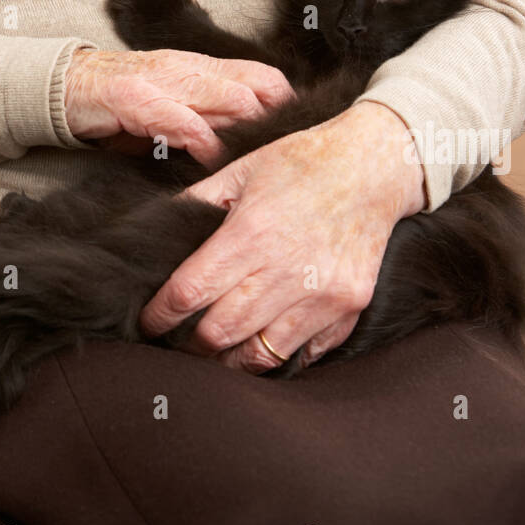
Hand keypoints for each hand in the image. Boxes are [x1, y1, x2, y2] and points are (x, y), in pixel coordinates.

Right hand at [63, 46, 293, 168]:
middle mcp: (190, 69)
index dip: (287, 103)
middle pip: (256, 88)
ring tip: (264, 160)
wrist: (66, 86)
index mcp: (201, 67)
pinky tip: (215, 162)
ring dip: (250, 132)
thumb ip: (206, 116)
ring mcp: (165, 81)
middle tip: (293, 153)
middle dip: (279, 121)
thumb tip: (242, 144)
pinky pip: (183, 121)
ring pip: (229, 99)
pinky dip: (205, 142)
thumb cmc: (121, 100)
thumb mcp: (172, 102)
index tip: (303, 133)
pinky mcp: (138, 99)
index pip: (261, 76)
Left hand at [138, 100, 425, 367]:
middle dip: (191, 345)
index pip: (189, 292)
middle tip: (179, 343)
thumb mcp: (242, 169)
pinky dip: (280, 356)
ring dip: (231, 362)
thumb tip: (153, 226)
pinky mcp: (348, 307)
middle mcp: (285, 270)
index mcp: (250, 233)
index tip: (150, 322)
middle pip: (219, 333)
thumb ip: (196, 202)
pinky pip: (305, 354)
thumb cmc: (304, 162)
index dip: (161, 315)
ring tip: (216, 357)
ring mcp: (320, 294)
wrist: (374, 165)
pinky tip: (262, 347)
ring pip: (260, 354)